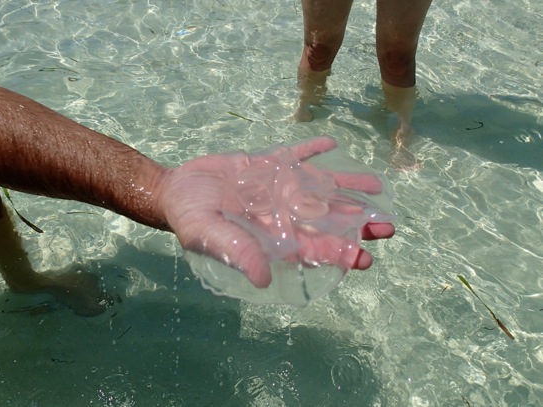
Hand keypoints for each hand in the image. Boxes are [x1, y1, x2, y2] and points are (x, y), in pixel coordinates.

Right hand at [158, 136, 394, 287]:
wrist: (176, 190)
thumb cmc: (190, 217)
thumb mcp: (208, 236)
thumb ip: (237, 252)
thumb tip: (264, 278)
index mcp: (272, 236)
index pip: (313, 247)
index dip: (339, 253)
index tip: (366, 257)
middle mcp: (282, 213)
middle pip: (326, 219)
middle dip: (356, 223)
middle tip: (388, 226)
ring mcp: (277, 188)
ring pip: (319, 188)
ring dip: (346, 188)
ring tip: (375, 185)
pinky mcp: (267, 165)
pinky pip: (294, 156)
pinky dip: (312, 150)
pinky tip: (331, 144)